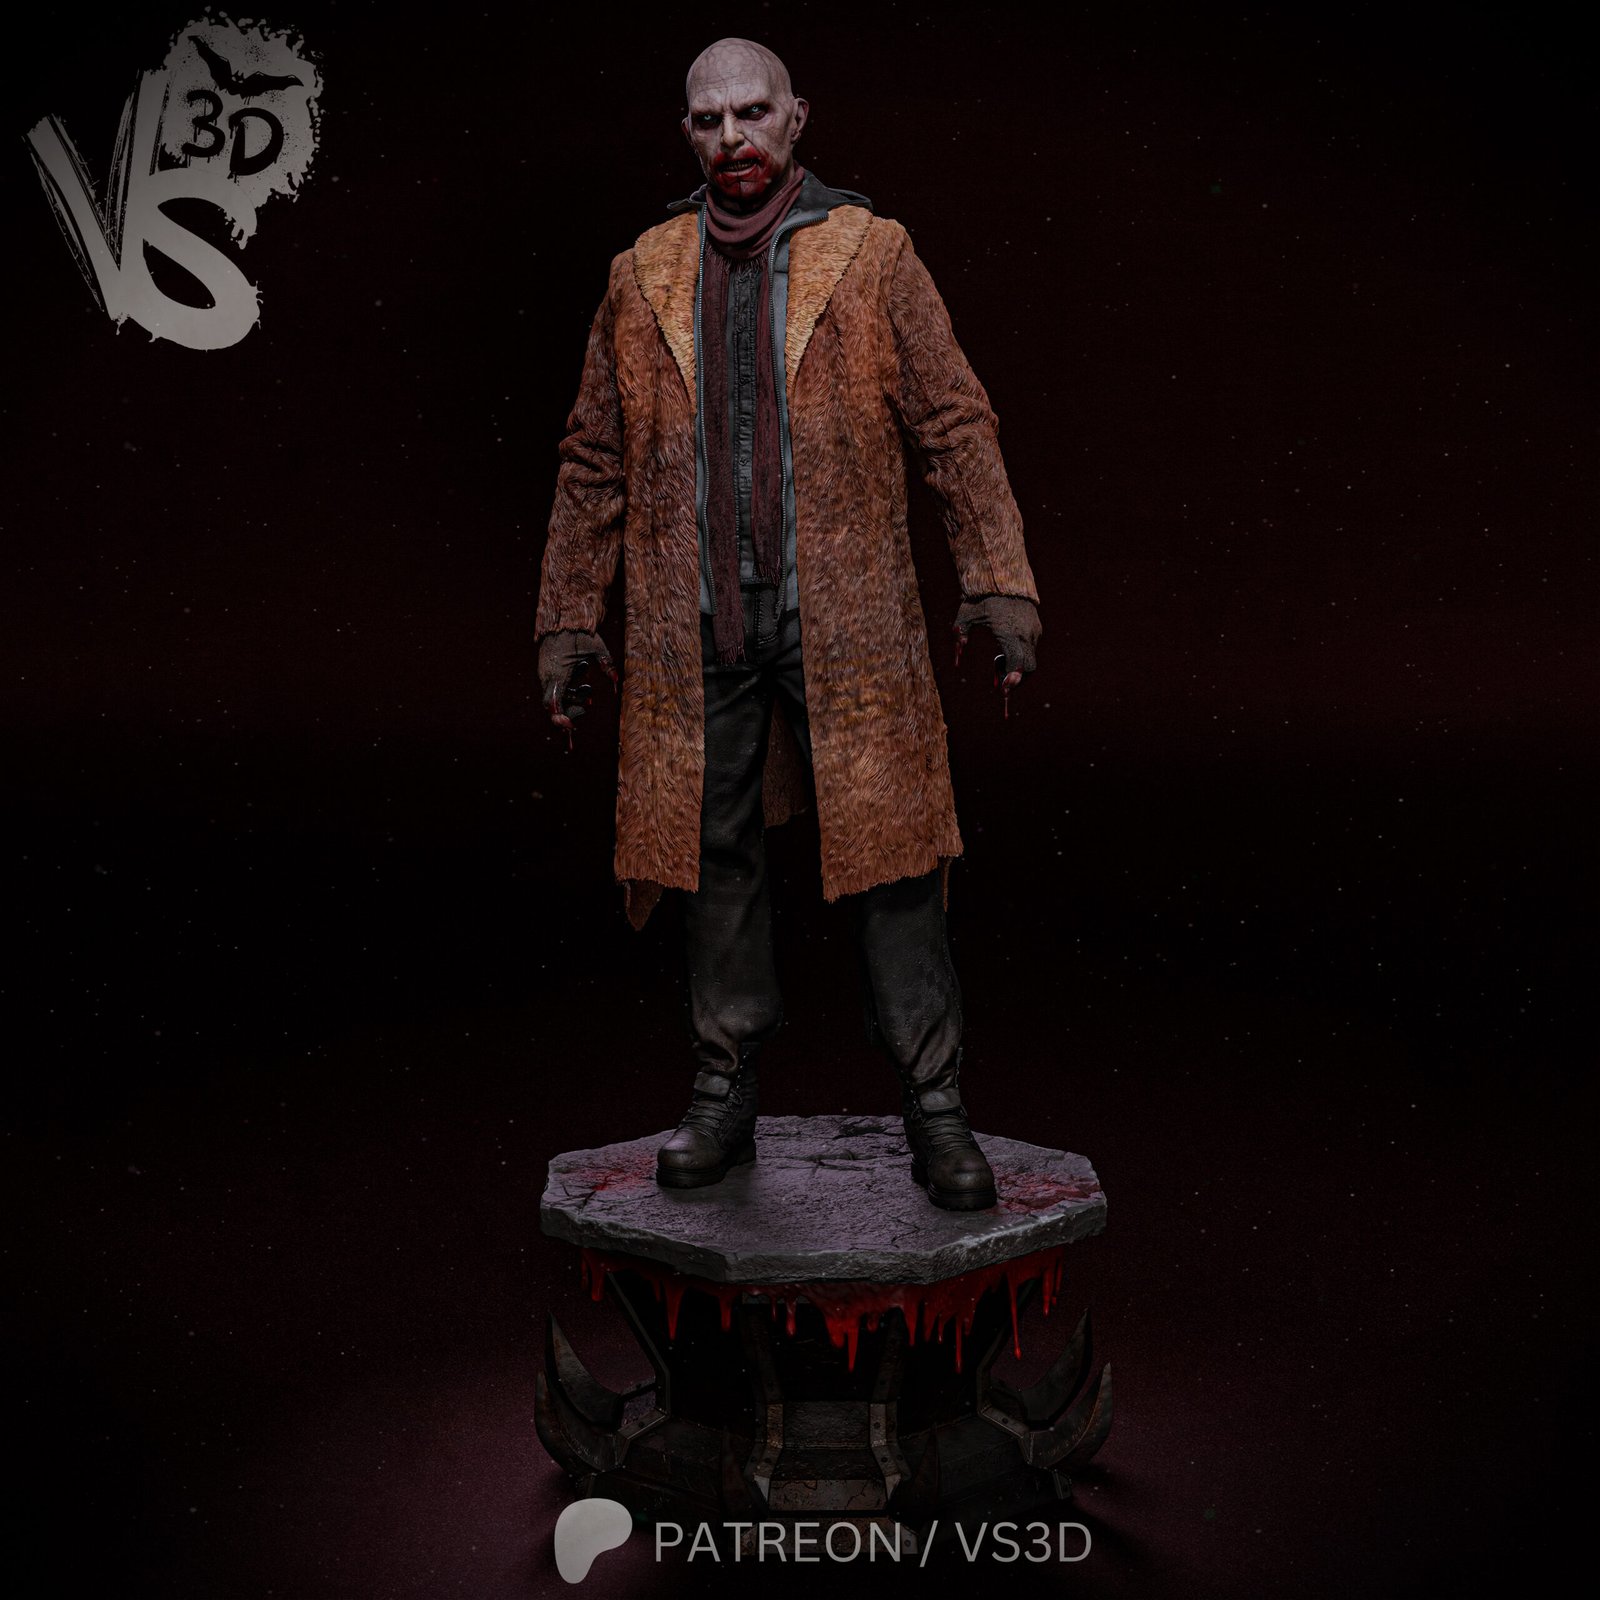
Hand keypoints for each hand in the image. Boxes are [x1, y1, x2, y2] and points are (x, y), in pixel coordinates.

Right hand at [537, 629, 616, 749]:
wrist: (562, 619)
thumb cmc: (580, 633)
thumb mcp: (597, 646)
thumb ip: (606, 664)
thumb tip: (616, 681)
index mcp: (557, 672)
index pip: (553, 701)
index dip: (560, 718)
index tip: (571, 727)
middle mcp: (548, 677)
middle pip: (552, 706)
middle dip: (568, 715)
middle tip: (584, 716)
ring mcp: (546, 675)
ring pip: (555, 700)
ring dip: (572, 704)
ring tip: (589, 700)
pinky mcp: (549, 673)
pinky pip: (556, 691)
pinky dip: (569, 696)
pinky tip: (585, 695)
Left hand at [953, 595, 1040, 718]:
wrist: (1006, 578)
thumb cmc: (982, 597)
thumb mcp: (966, 615)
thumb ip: (960, 634)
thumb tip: (956, 657)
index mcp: (1009, 633)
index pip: (1018, 664)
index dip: (1012, 681)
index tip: (1004, 692)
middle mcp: (1025, 634)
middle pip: (1029, 668)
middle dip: (1016, 678)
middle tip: (1000, 680)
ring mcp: (1033, 631)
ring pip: (1031, 658)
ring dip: (1017, 666)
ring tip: (999, 658)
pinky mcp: (1037, 627)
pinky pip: (1031, 647)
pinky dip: (1021, 654)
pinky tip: (1007, 646)